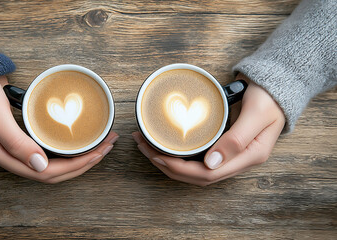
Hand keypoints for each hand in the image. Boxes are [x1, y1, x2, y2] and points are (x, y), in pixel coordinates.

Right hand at [0, 76, 117, 182]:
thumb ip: (14, 141)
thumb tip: (40, 165)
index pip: (44, 173)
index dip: (74, 167)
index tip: (97, 154)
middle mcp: (8, 156)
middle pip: (51, 172)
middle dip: (82, 164)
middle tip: (106, 148)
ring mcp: (13, 148)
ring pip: (51, 164)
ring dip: (77, 159)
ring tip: (100, 147)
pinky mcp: (19, 138)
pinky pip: (47, 151)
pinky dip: (65, 151)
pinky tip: (79, 144)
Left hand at [132, 75, 284, 185]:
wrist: (276, 87)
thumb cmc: (269, 98)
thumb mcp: (257, 114)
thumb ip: (237, 139)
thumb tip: (211, 163)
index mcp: (248, 157)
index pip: (207, 175)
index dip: (179, 169)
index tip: (157, 155)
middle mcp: (237, 161)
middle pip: (196, 176)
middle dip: (167, 165)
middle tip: (143, 146)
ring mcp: (229, 155)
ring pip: (194, 169)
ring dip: (169, 161)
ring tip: (146, 145)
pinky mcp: (223, 146)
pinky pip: (197, 157)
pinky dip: (178, 154)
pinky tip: (164, 145)